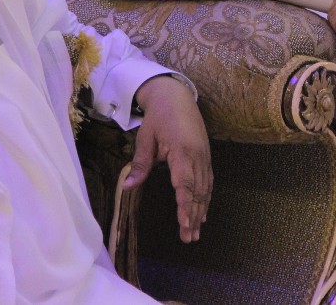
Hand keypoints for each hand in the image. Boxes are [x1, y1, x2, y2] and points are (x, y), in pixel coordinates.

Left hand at [122, 75, 211, 242]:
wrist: (176, 96)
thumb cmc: (159, 117)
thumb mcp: (145, 138)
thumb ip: (140, 164)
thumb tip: (128, 187)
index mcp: (182, 150)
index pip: (185, 183)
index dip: (185, 204)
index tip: (184, 223)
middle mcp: (197, 155)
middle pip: (197, 191)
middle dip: (193, 216)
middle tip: (189, 238)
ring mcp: (204, 156)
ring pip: (204, 189)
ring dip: (201, 211)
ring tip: (195, 233)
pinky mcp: (205, 156)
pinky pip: (208, 181)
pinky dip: (206, 199)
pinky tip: (203, 213)